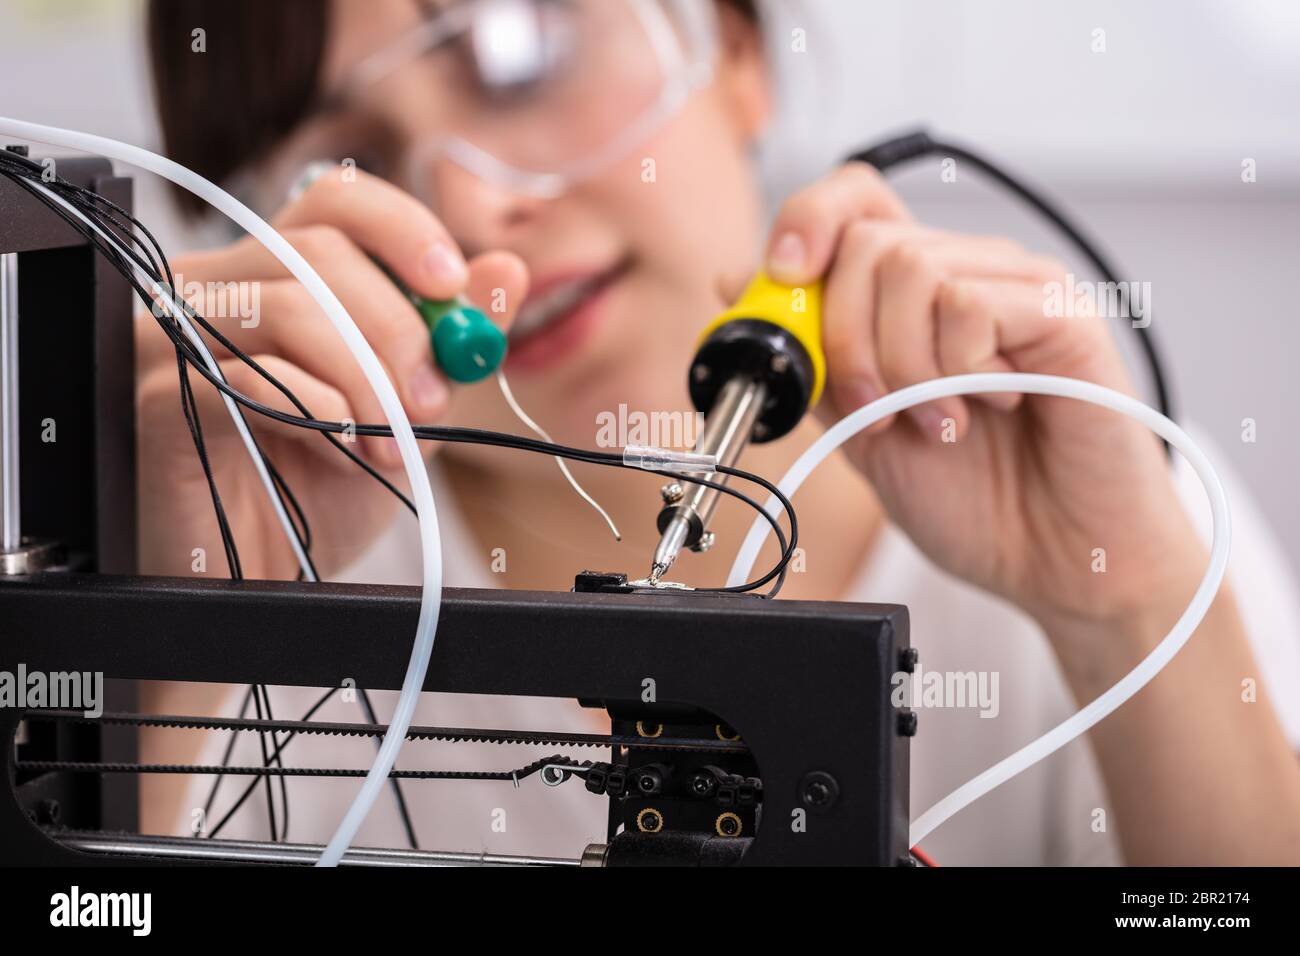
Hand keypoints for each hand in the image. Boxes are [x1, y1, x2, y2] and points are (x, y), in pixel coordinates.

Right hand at [136, 168, 527, 579]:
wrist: (254, 575)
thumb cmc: (317, 485)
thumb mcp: (403, 409)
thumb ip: (447, 341)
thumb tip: (506, 270)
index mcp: (278, 272)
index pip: (335, 201)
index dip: (402, 229)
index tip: (452, 284)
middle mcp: (217, 285)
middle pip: (318, 250)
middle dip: (398, 327)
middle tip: (432, 400)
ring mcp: (175, 333)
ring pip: (286, 306)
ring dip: (365, 380)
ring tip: (391, 447)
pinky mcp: (158, 394)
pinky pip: (248, 376)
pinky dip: (318, 413)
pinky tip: (344, 451)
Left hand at [757, 163, 1203, 646]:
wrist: (1052, 561)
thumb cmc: (973, 498)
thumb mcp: (858, 428)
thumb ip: (810, 357)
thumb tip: (734, 281)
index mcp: (918, 294)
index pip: (857, 199)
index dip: (809, 219)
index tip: (783, 277)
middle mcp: (970, 273)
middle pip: (871, 241)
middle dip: (845, 338)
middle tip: (875, 408)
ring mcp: (1020, 289)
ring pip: (914, 269)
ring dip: (902, 365)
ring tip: (938, 421)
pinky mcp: (1065, 316)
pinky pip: (972, 305)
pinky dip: (958, 369)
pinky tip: (990, 406)